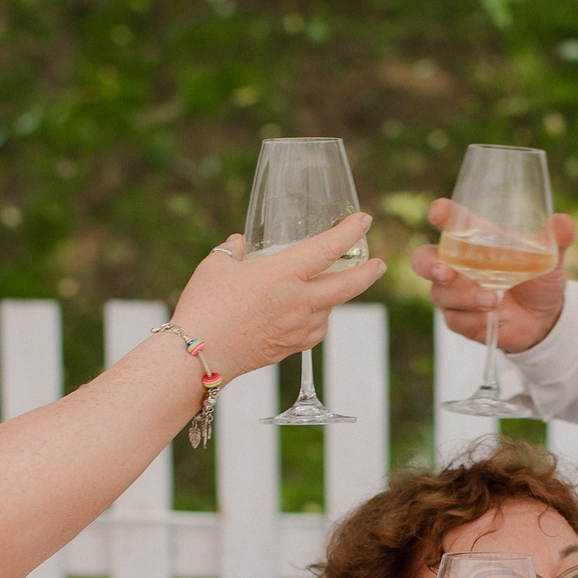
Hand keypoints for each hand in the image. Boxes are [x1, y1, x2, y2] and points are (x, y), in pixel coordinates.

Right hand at [167, 215, 385, 380]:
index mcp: (284, 273)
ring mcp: (298, 328)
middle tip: (379, 264)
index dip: (350, 232)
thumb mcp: (216, 266)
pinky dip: (317, 320)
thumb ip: (232, 251)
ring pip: (330, 310)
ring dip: (334, 298)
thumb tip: (239, 244)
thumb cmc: (205, 306)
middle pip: (348, 286)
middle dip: (368, 273)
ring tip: (328, 288)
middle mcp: (299, 301)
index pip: (328, 248)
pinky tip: (308, 316)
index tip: (364, 221)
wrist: (198, 356)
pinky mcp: (290, 348)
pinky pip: (314, 331)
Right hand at [411, 204, 575, 354]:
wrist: (544, 318)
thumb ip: (554, 240)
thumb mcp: (549, 258)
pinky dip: (478, 319)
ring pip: (440, 294)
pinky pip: (456, 320)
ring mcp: (454, 293)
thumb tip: (564, 222)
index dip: (441, 214)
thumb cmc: (539, 277)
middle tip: (445, 271)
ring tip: (495, 299)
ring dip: (466, 297)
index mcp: (474, 239)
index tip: (438, 211)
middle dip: (429, 265)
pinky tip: (502, 317)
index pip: (450, 222)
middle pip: (422, 260)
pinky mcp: (460, 318)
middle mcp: (456, 264)